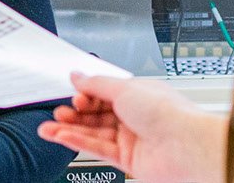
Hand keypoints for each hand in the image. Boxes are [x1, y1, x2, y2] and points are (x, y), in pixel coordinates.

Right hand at [38, 73, 226, 182]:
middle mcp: (136, 116)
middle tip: (58, 111)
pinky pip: (98, 149)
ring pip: (94, 133)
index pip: (105, 92)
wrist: (185, 146)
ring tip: (49, 127)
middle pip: (97, 114)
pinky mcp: (128, 159)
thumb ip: (96, 84)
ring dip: (70, 129)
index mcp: (140, 94)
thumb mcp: (125, 88)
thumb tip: (78, 75)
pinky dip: (78, 142)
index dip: (87, 93)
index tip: (71, 93)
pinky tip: (63, 137)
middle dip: (76, 113)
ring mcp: (132, 138)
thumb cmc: (168, 114)